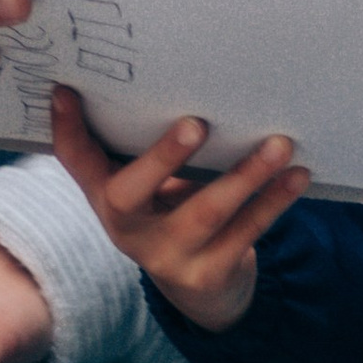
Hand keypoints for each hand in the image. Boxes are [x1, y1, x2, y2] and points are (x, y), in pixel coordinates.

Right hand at [49, 86, 305, 331]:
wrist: (201, 289)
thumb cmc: (173, 212)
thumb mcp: (148, 185)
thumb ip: (143, 144)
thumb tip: (168, 73)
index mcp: (107, 198)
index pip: (76, 163)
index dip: (66, 130)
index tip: (66, 90)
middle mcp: (127, 230)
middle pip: (131, 195)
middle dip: (163, 157)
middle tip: (196, 123)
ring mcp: (167, 257)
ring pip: (205, 214)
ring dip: (245, 176)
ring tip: (279, 144)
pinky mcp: (208, 274)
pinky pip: (246, 232)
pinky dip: (274, 201)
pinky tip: (297, 174)